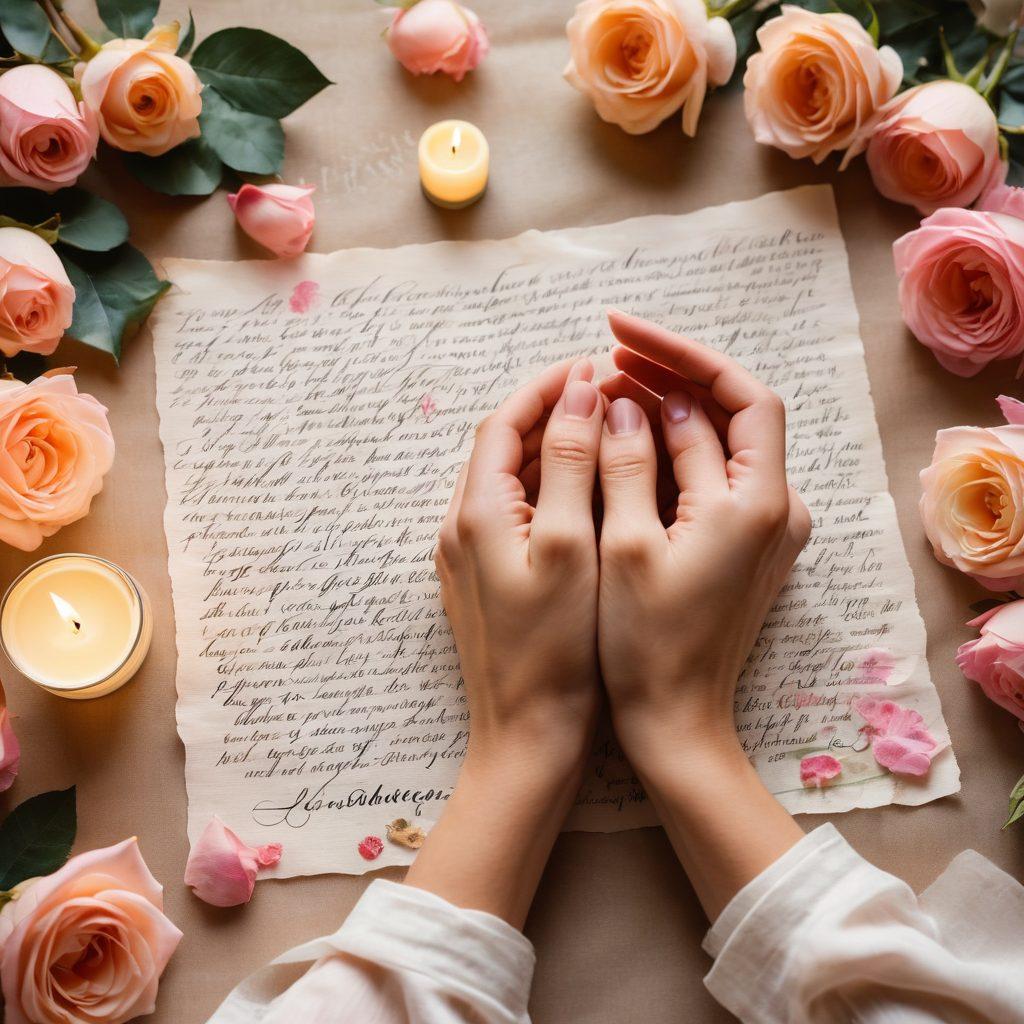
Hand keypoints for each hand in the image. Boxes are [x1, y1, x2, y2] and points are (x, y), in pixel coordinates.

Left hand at [406, 359, 605, 924]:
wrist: (526, 736)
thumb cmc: (556, 649)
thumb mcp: (569, 546)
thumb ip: (570, 463)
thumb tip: (577, 392)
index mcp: (477, 512)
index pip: (504, 423)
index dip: (546, 387)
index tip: (591, 365)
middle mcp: (460, 528)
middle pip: (502, 447)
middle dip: (549, 412)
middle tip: (604, 394)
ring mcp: (467, 558)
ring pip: (507, 481)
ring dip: (548, 450)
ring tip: (601, 433)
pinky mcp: (481, 583)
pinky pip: (510, 514)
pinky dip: (544, 490)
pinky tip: (583, 495)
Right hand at [596, 310, 808, 916]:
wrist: (676, 721)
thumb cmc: (645, 643)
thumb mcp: (625, 545)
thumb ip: (627, 463)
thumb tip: (626, 399)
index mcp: (757, 503)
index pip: (738, 393)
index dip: (681, 353)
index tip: (621, 332)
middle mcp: (777, 507)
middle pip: (732, 412)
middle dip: (670, 375)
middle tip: (607, 357)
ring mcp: (767, 527)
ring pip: (721, 443)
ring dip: (668, 411)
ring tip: (608, 391)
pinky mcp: (748, 545)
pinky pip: (715, 476)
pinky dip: (674, 451)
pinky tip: (628, 442)